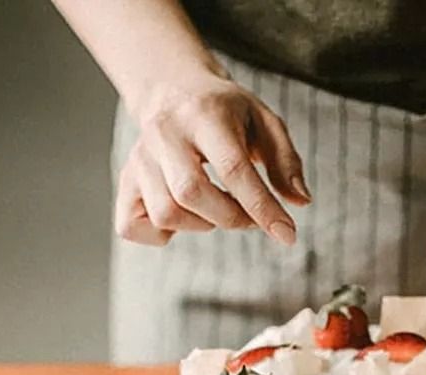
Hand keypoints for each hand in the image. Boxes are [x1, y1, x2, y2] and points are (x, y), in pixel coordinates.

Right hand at [115, 70, 310, 246]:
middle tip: (248, 215)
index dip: (261, 207)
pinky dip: (160, 234)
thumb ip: (285, 161)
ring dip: (201, 224)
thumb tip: (300, 200)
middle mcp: (164, 133)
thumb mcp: (264, 122)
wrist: (172, 89)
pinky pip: (132, 225)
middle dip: (230, 217)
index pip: (232, 168)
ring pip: (166, 213)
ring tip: (216, 207)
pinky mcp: (125, 181)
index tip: (287, 234)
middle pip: (190, 193)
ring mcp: (139, 158)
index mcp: (204, 115)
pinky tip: (183, 216)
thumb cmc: (225, 113)